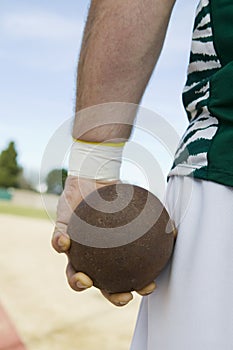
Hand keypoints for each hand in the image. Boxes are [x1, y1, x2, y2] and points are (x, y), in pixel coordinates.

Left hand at [52, 176, 155, 306]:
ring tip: (85, 279)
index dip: (137, 287)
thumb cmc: (118, 195)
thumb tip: (175, 229)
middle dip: (111, 295)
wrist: (95, 177)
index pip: (126, 278)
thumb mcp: (138, 205)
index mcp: (112, 255)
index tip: (148, 287)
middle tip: (122, 296)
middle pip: (101, 285)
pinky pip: (58, 242)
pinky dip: (60, 244)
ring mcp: (76, 249)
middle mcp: (93, 258)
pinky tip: (66, 242)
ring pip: (73, 272)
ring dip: (76, 281)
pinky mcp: (61, 234)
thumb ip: (154, 218)